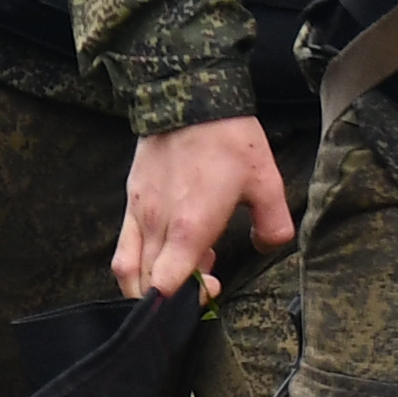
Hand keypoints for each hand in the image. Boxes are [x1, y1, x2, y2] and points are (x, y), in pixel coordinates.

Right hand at [115, 117, 294, 300]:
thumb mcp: (267, 182)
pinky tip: (168, 240)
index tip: (211, 286)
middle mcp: (157, 226)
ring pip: (126, 269)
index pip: (165, 287)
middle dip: (170, 296)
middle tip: (201, 277)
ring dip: (149, 280)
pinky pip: (124, 244)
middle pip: (143, 286)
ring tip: (182, 262)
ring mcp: (139, 213)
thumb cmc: (229, 140)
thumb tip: (266, 247)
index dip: (185, 301)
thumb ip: (274, 225)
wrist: (190, 96)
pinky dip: (140, 258)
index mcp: (189, 228)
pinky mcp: (131, 199)